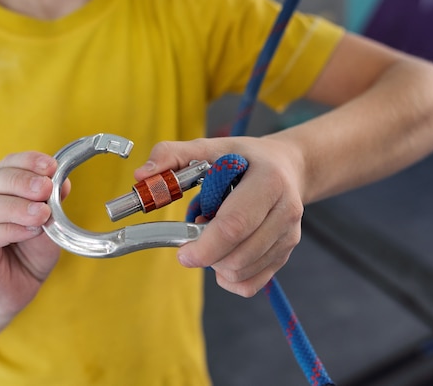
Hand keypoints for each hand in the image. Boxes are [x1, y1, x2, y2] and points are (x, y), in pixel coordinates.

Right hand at [0, 151, 69, 320]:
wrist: (15, 289)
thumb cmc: (30, 252)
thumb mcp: (49, 223)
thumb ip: (52, 202)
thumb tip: (63, 181)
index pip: (4, 164)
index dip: (27, 161)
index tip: (51, 166)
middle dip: (21, 181)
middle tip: (45, 188)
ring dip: (17, 207)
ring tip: (43, 214)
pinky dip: (11, 229)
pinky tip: (31, 230)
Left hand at [134, 136, 304, 297]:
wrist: (287, 167)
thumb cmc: (245, 158)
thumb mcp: (210, 148)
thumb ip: (173, 155)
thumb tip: (142, 175)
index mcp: (268, 181)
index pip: (234, 225)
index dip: (203, 245)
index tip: (183, 252)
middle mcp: (286, 210)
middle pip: (238, 256)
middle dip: (207, 255)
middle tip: (196, 235)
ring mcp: (290, 236)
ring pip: (241, 273)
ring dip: (217, 263)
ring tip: (215, 235)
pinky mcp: (286, 254)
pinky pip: (250, 285)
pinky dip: (229, 277)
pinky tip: (226, 253)